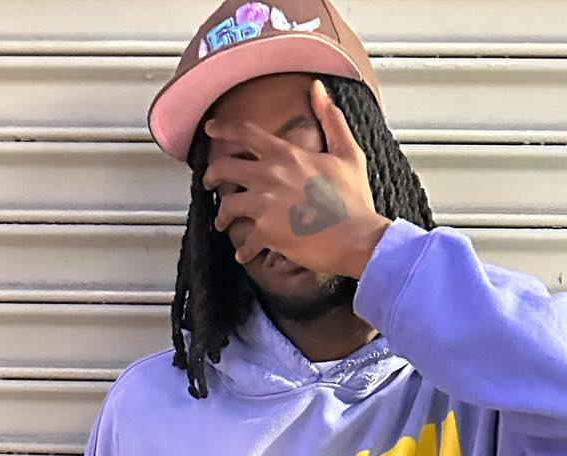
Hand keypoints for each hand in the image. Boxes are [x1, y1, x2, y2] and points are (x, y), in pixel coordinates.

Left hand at [201, 78, 390, 277]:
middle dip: (211, 175)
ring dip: (222, 215)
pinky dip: (244, 251)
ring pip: (226, 205)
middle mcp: (270, 175)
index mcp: (287, 154)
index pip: (246, 134)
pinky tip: (244, 255)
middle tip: (209, 182)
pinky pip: (245, 242)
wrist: (357, 238)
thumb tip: (318, 89)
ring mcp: (265, 204)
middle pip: (224, 168)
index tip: (209, 129)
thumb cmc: (354, 200)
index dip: (223, 129)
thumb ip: (331, 119)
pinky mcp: (266, 232)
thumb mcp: (347, 153)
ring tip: (224, 222)